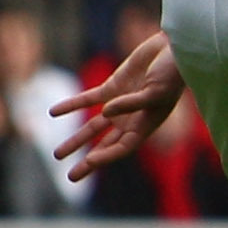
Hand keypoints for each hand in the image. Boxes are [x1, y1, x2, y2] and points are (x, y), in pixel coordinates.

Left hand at [50, 32, 185, 180]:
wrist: (173, 50)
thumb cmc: (171, 74)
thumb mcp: (155, 91)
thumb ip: (131, 103)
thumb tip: (105, 111)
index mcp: (146, 125)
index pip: (123, 147)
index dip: (106, 156)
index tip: (89, 161)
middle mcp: (131, 119)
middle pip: (106, 145)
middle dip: (89, 161)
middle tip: (72, 177)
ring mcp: (120, 104)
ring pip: (93, 127)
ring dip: (76, 140)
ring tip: (58, 155)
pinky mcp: (112, 87)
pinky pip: (87, 99)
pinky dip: (71, 106)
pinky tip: (54, 113)